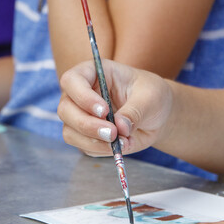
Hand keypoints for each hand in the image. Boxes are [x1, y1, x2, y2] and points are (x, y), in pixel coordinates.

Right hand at [57, 59, 173, 156]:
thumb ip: (134, 111)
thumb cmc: (152, 96)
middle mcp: (81, 94)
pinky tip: (122, 144)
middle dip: (87, 125)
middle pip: (65, 109)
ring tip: (122, 141)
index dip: (82, 96)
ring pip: (70, 131)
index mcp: (93, 73)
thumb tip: (120, 127)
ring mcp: (80, 115)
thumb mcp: (150, 97)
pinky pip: (84, 147)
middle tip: (113, 133)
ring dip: (93, 141)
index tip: (104, 111)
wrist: (158, 115)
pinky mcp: (86, 136)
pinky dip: (101, 150)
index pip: (72, 80)